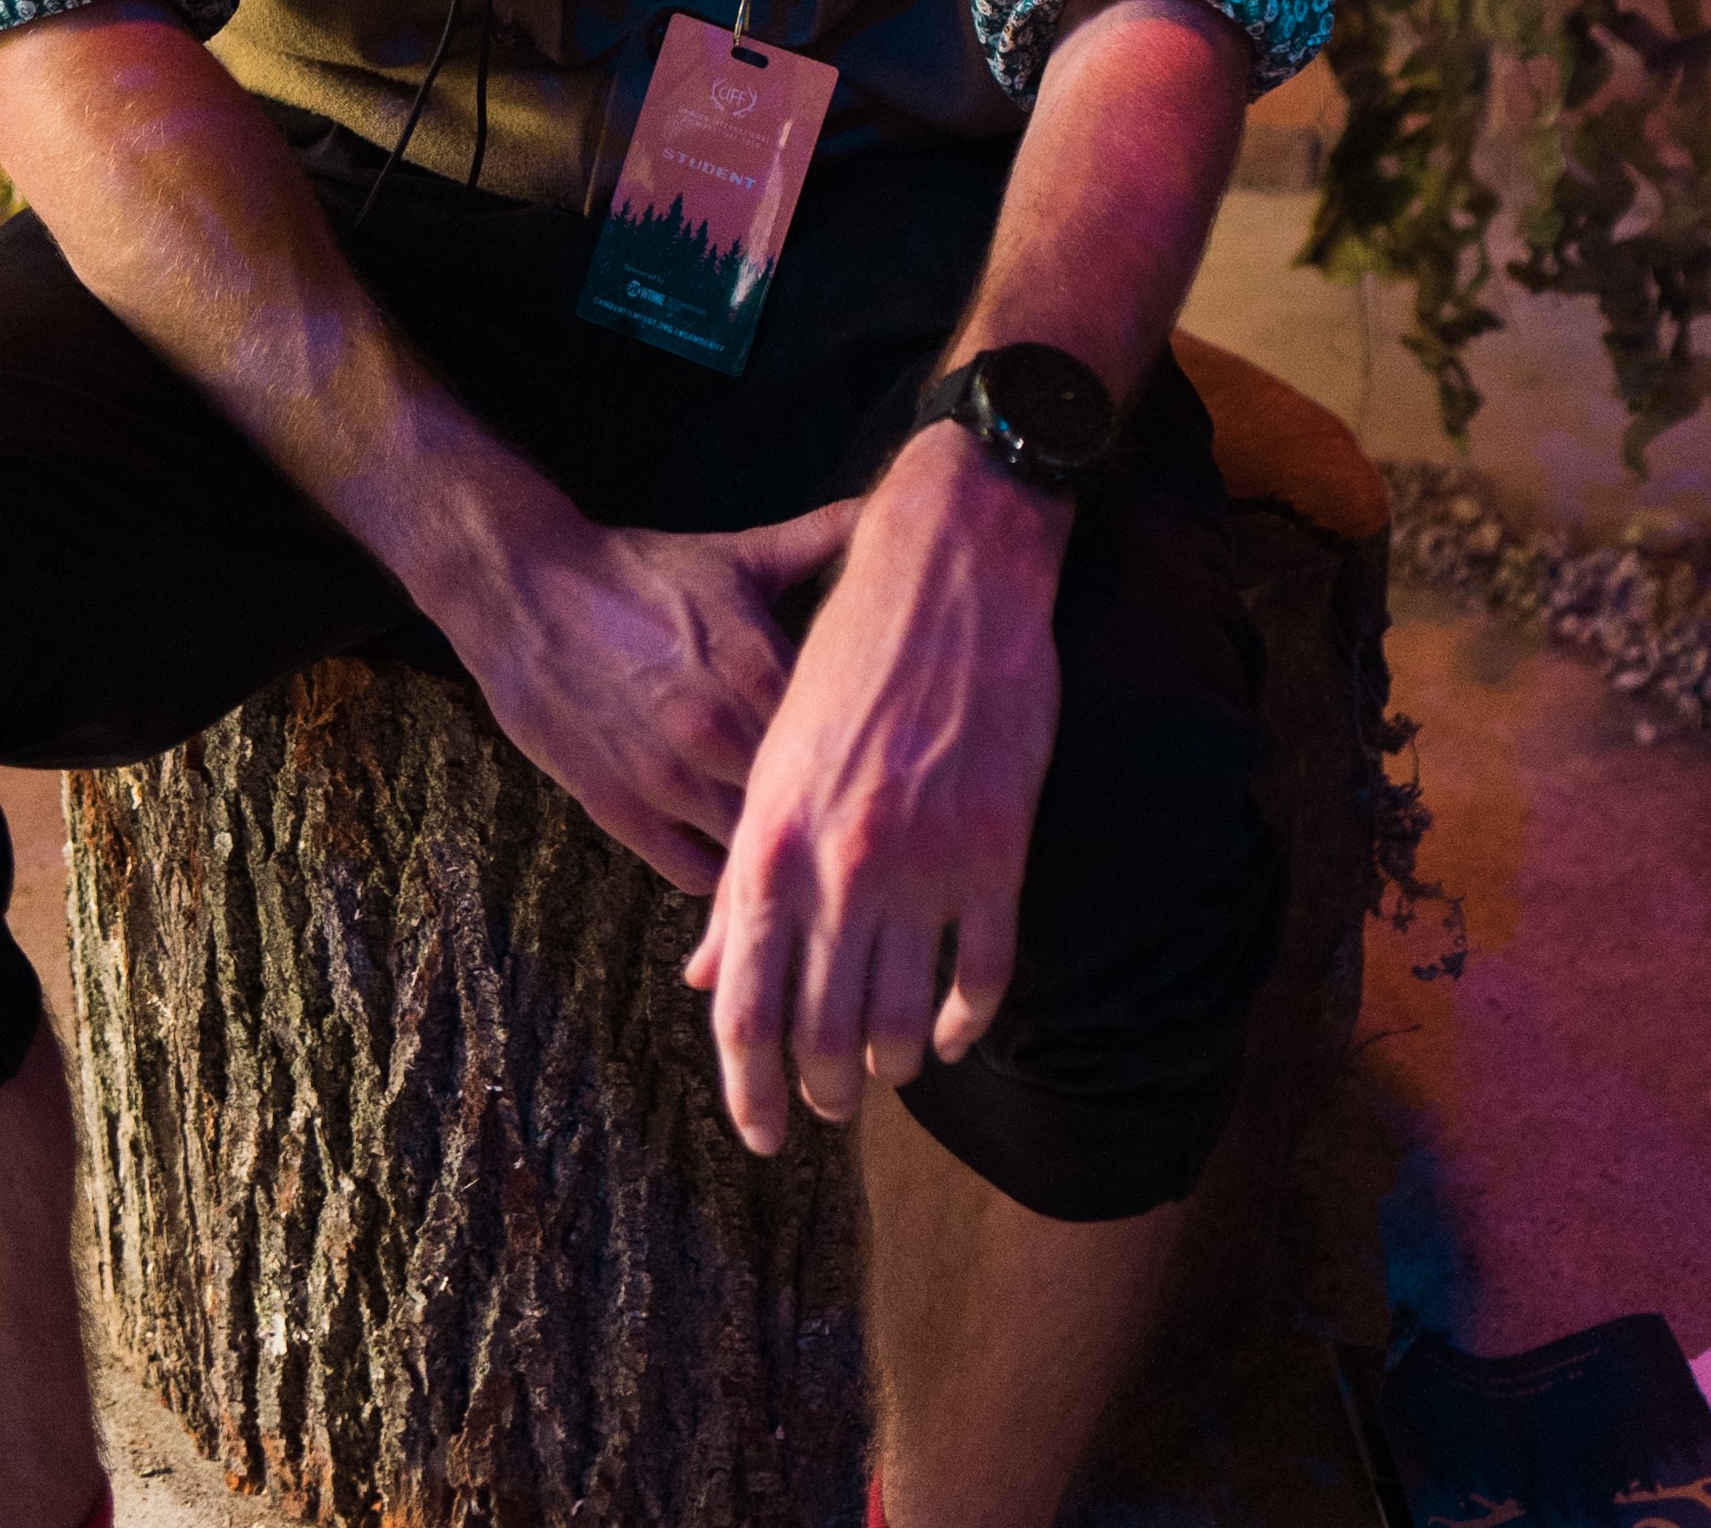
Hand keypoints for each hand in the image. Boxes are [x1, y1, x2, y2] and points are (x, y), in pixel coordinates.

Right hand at [437, 496, 860, 893]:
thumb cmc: (637, 574)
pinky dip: (720, 876)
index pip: (848, 740)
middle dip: (829, 812)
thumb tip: (892, 506)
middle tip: (849, 822)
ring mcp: (668, 776)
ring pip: (753, 846)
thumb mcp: (737, 557)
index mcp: (762, 665)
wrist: (524, 589)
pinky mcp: (620, 809)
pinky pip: (693, 873)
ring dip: (775, 849)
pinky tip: (733, 856)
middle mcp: (721, 729)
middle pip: (807, 803)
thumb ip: (821, 539)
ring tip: (797, 851)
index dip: (871, 758)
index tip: (880, 764)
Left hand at [684, 430, 1065, 1154]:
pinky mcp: (999, 849)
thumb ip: (743, 881)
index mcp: (771, 843)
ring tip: (884, 1072)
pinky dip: (964, 1021)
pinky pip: (984, 973)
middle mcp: (843, 866)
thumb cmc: (849, 662)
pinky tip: (952, 1034)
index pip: (746, 1009)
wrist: (950, 577)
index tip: (760, 1133)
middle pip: (821, 1031)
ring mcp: (927, 862)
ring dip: (888, 1064)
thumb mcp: (773, 766)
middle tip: (827, 1106)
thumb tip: (711, 978)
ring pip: (900, 1017)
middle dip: (820, 1089)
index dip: (749, 1089)